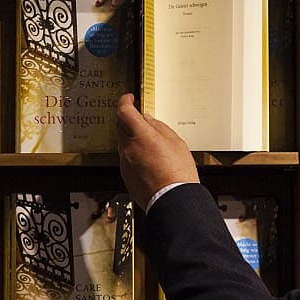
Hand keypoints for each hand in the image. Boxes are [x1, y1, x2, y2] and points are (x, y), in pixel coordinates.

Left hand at [116, 93, 198, 207]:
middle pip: (121, 126)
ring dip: (132, 139)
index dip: (125, 101)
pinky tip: (149, 160)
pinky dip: (133, 154)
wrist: (173, 200)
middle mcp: (128, 148)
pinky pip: (126, 159)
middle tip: (141, 120)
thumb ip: (159, 127)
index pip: (124, 111)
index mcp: (141, 136)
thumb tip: (147, 120)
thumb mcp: (176, 142)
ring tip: (150, 145)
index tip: (129, 99)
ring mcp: (125, 163)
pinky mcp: (126, 176)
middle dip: (128, 120)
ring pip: (123, 143)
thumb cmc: (178, 173)